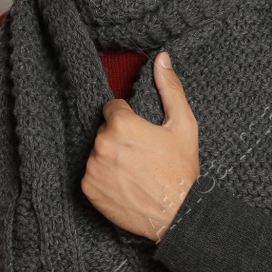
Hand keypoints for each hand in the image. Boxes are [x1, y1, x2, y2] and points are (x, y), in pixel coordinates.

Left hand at [81, 50, 199, 242]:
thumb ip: (170, 88)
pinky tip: (125, 185)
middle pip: (105, 132)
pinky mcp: (88, 189)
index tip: (143, 135)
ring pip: (98, 153)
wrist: (177, 214)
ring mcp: (92, 168)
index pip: (113, 109)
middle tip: (143, 156)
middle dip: (120, 139)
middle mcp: (101, 144)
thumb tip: (162, 57)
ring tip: (135, 172)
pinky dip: (105, 178)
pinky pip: (92, 175)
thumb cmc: (182, 170)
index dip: (130, 120)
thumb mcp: (183, 125)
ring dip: (111, 158)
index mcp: (121, 124)